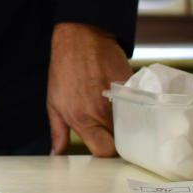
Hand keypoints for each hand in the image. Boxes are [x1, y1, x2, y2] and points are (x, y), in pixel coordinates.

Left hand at [47, 22, 131, 155]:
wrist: (81, 38)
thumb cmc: (64, 69)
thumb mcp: (54, 102)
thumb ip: (58, 132)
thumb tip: (56, 154)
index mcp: (82, 118)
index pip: (105, 151)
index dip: (105, 152)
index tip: (103, 147)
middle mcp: (102, 111)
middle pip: (121, 142)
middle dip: (118, 142)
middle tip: (110, 134)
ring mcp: (120, 100)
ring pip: (132, 126)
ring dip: (127, 127)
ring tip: (118, 119)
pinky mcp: (132, 88)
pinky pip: (138, 107)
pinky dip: (134, 110)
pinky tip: (125, 104)